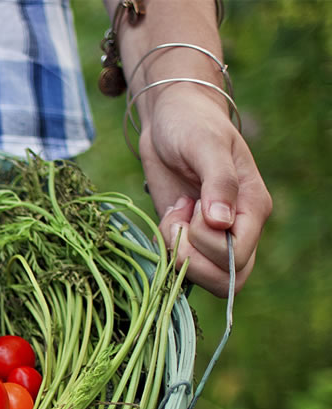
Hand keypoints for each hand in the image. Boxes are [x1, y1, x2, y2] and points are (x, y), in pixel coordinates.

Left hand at [140, 85, 271, 296]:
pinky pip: (181, 263)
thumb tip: (222, 222)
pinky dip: (167, 249)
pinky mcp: (187, 235)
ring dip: (179, 254)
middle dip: (192, 256)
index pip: (239, 257)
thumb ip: (218, 182)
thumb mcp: (205, 146)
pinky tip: (168, 217)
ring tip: (174, 216)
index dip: (209, 243)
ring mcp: (212, 235)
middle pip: (225, 277)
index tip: (193, 207)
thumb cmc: (192, 125)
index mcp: (253, 208)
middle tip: (178, 218)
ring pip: (204, 277)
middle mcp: (238, 227)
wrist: (169, 119)